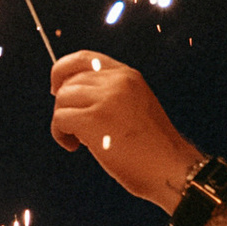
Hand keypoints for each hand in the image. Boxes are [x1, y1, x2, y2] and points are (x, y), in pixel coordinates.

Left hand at [48, 52, 202, 206]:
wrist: (170, 167)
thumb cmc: (151, 147)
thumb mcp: (134, 105)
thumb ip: (108, 94)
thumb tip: (69, 95)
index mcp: (127, 75)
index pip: (83, 58)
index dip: (62, 71)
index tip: (56, 88)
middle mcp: (117, 81)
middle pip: (68, 82)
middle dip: (64, 106)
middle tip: (74, 128)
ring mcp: (106, 98)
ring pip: (61, 100)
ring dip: (61, 122)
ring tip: (77, 140)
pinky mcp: (94, 119)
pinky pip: (60, 119)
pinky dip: (60, 134)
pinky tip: (74, 146)